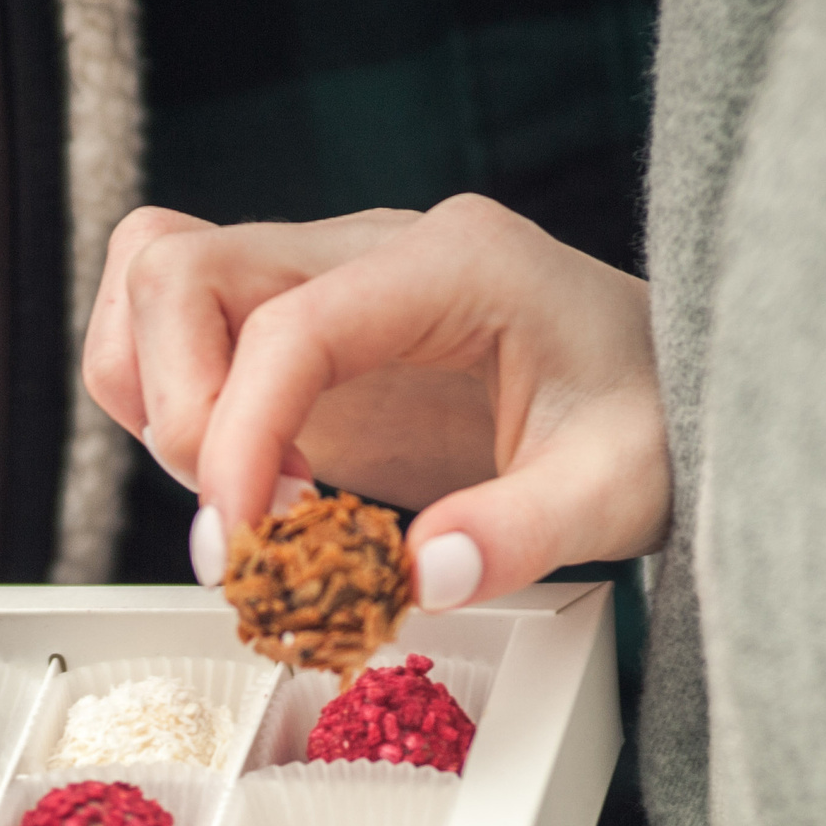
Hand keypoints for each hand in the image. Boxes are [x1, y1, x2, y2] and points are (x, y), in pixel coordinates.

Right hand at [83, 195, 669, 609]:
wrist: (669, 388)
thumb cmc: (652, 420)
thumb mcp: (623, 489)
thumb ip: (527, 531)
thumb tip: (421, 580)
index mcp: (453, 262)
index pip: (289, 324)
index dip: (236, 436)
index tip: (243, 545)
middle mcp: (371, 246)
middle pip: (183, 269)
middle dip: (182, 411)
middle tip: (247, 528)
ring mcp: (325, 273)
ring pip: (157, 273)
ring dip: (156, 396)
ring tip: (241, 499)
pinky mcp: (301, 320)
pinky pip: (175, 315)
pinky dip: (164, 398)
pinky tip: (243, 481)